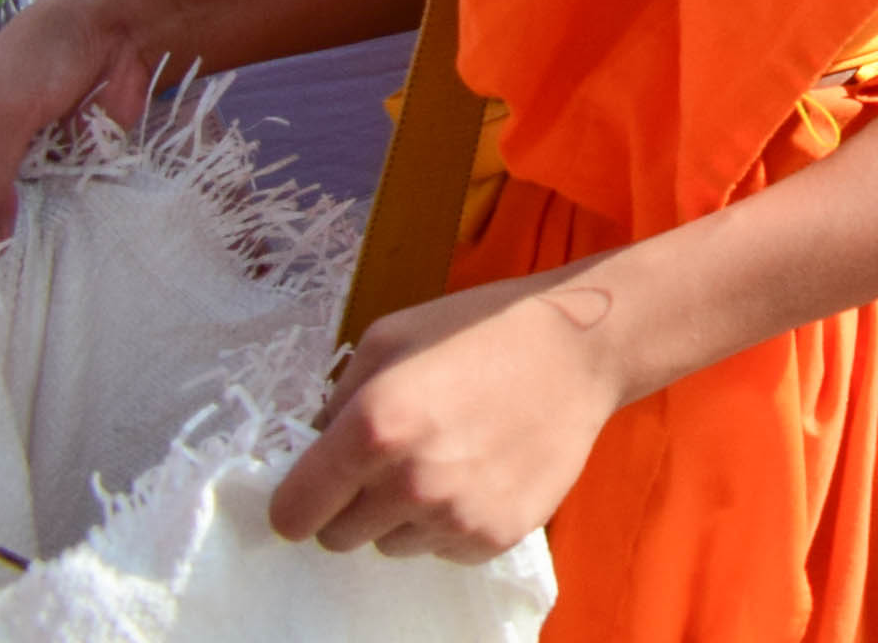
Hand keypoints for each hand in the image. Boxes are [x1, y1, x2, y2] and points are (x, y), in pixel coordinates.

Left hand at [271, 268, 623, 559]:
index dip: (297, 500)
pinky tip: (478, 472)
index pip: (293, 513)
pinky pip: (441, 548)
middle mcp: (410, 482)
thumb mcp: (390, 336)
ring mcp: (455, 516)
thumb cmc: (482, 328)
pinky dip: (448, 521)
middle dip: (349, 505)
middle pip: (337, 537)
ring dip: (401, 514)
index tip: (313, 487)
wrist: (583, 348)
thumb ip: (339, 396)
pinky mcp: (493, 536)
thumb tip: (313, 447)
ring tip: (445, 459)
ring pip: (390, 544)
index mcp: (373, 427)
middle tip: (387, 464)